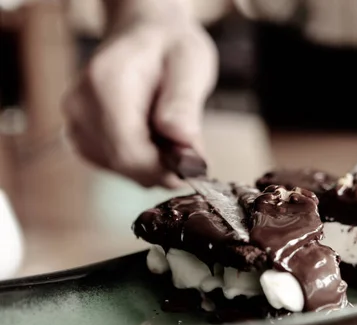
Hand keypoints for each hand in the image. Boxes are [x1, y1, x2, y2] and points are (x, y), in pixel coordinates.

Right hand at [63, 0, 216, 187]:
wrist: (145, 37)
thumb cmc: (170, 47)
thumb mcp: (190, 63)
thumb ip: (184, 103)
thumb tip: (182, 140)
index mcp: (105, 82)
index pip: (128, 150)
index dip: (164, 168)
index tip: (195, 165)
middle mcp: (80, 105)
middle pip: (124, 164)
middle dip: (164, 165)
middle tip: (192, 148)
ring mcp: (75, 123)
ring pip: (121, 170)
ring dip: (154, 163)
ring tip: (171, 131)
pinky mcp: (80, 138)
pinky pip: (115, 166)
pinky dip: (141, 161)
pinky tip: (154, 137)